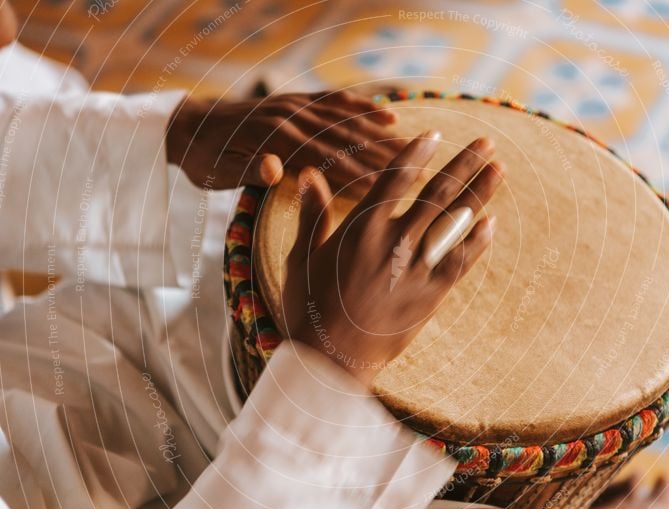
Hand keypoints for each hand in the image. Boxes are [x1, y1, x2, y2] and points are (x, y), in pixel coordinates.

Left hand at [166, 90, 404, 190]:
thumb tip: (277, 170)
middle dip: (383, 155)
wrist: (185, 126)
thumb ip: (250, 169)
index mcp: (274, 139)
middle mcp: (290, 116)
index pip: (326, 159)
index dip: (359, 172)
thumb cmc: (203, 160)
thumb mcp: (219, 173)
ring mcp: (294, 105)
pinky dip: (362, 106)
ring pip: (346, 119)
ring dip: (382, 133)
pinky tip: (387, 111)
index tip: (390, 184)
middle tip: (419, 168)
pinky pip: (334, 101)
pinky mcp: (295, 100)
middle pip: (345, 138)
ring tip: (415, 144)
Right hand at [281, 131, 503, 384]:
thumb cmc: (311, 308)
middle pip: (437, 193)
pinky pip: (460, 261)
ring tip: (499, 169)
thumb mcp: (302, 257)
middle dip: (465, 164)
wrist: (331, 360)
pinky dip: (477, 241)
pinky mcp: (431, 295)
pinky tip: (492, 222)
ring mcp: (417, 268)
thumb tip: (308, 175)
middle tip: (488, 143)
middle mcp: (395, 242)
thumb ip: (313, 214)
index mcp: (361, 228)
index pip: (396, 179)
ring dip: (479, 193)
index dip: (418, 154)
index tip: (436, 134)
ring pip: (455, 222)